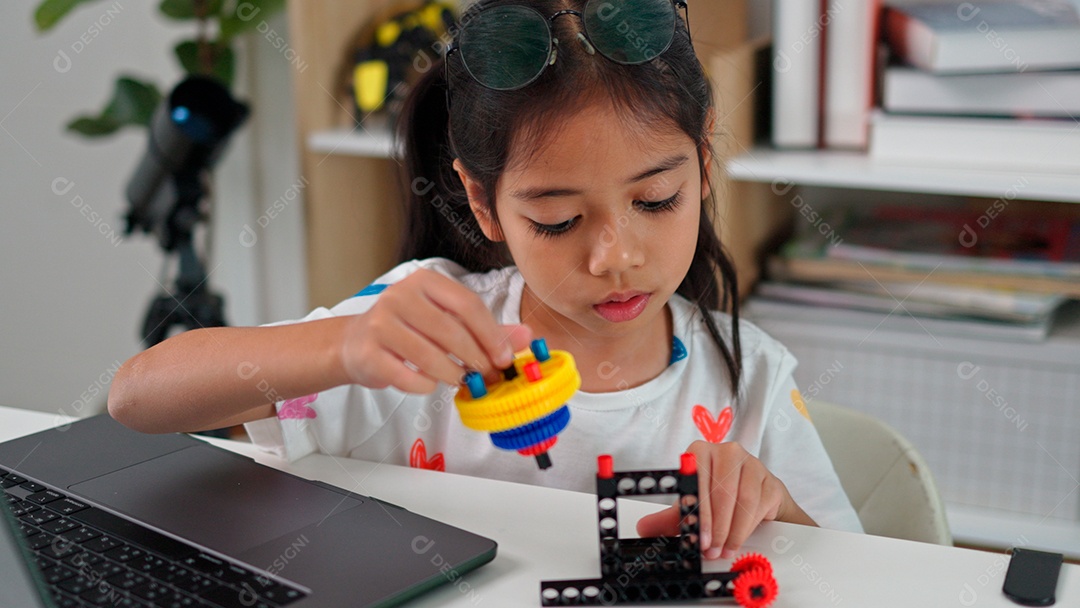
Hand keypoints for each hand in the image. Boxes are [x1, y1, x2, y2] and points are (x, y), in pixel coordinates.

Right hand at [339, 269, 532, 392]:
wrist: (355, 343)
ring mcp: (380, 323)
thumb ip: (486, 329)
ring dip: (452, 374)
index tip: (504, 357)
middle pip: (450, 330)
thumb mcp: (447, 322)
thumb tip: (527, 336)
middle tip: (486, 375)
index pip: (468, 304)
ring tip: (460, 381)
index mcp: (425, 281)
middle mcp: (400, 296)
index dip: (490, 334)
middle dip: (474, 358)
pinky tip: (428, 383)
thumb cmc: (409, 331)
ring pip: (429, 355)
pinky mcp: (368, 352)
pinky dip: (424, 385)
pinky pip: (406, 375)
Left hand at [636, 441, 814, 559]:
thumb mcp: (694, 507)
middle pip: (722, 490)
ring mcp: (753, 464)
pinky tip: (739, 541)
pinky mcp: (771, 481)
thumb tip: (643, 528)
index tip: (697, 536)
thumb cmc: (721, 501)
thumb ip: (670, 517)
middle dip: (715, 526)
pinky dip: (748, 528)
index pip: (697, 476)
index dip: (698, 510)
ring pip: (743, 500)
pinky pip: (760, 506)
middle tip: (710, 550)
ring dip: (732, 531)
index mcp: (702, 452)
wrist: (757, 503)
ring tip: (723, 549)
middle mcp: (728, 452)